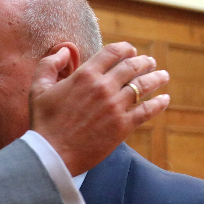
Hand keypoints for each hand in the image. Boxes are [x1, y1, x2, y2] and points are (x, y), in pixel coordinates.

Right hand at [29, 42, 169, 175]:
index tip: (131, 51)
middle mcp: (103, 87)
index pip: (113, 52)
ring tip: (163, 75)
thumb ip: (49, 64)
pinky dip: (158, 104)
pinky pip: (146, 111)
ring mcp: (115, 106)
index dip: (125, 49)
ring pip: (143, 86)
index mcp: (85, 74)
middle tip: (150, 62)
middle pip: (132, 66)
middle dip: (143, 62)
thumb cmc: (43, 123)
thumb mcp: (38, 89)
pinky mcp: (122, 126)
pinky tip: (165, 100)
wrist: (52, 155)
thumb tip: (64, 50)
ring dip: (156, 78)